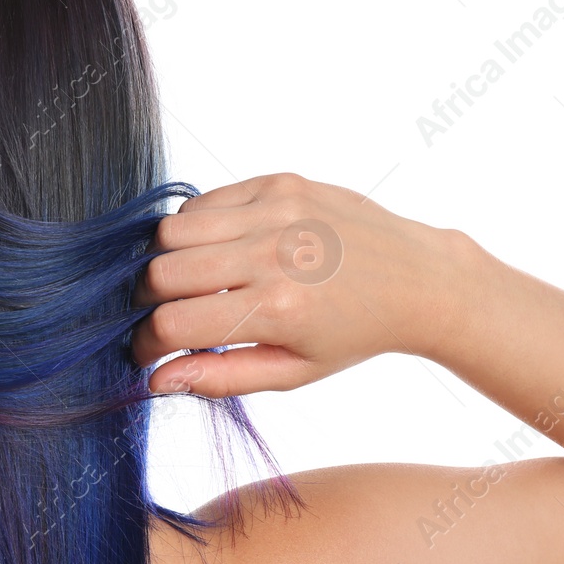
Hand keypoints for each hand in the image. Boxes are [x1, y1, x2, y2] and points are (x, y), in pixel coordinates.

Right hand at [130, 172, 477, 395]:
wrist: (415, 278)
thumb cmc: (352, 334)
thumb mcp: (292, 373)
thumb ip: (221, 377)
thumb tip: (156, 380)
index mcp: (277, 310)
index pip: (171, 324)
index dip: (147, 344)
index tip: (151, 351)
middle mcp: (273, 254)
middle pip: (160, 274)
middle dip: (150, 302)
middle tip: (170, 315)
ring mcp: (275, 212)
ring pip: (171, 232)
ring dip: (168, 262)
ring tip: (196, 283)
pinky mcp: (278, 183)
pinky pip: (201, 202)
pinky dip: (194, 229)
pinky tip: (221, 251)